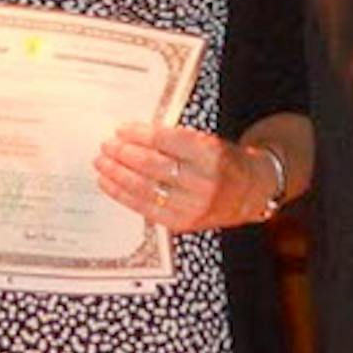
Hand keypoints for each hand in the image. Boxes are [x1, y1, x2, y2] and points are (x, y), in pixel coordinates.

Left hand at [94, 125, 272, 232]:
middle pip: (153, 166)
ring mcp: (193, 206)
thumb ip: (174, 139)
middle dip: (124, 154)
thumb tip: (131, 134)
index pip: (167, 141)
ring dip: (118, 174)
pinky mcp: (183, 223)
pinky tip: (109, 184)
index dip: (140, 135)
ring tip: (102, 163)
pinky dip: (123, 195)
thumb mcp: (207, 141)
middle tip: (107, 145)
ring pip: (146, 188)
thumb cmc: (224, 162)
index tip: (121, 129)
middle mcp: (203, 181)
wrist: (250, 192)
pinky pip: (145, 209)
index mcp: (211, 154)